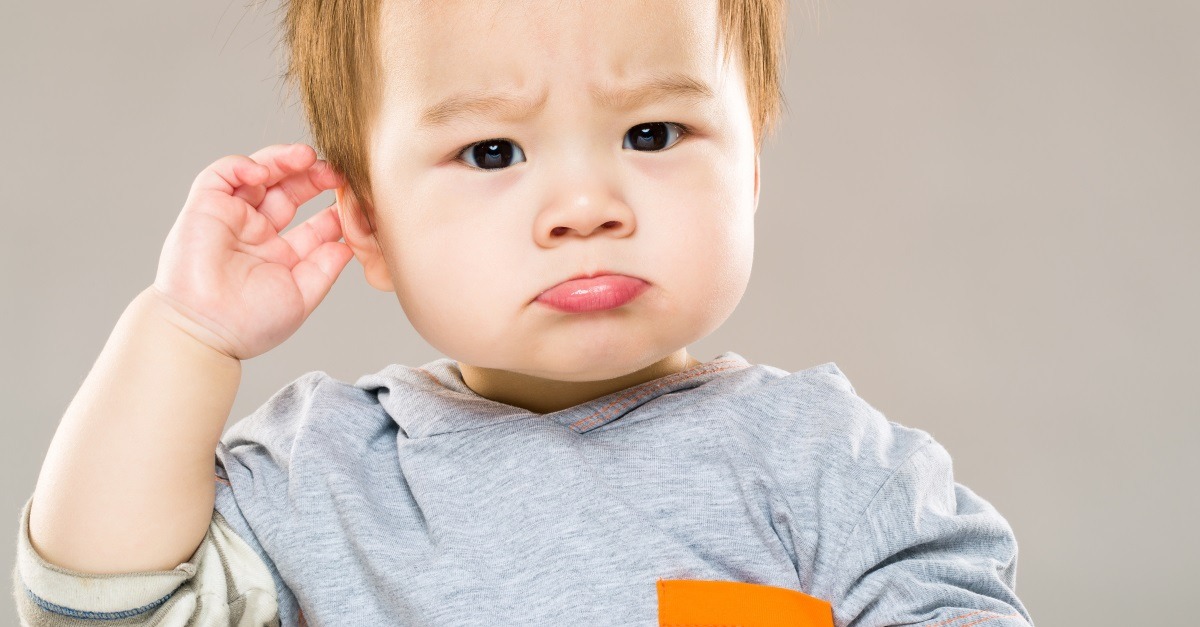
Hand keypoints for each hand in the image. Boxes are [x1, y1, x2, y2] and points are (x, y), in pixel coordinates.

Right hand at [149, 143, 353, 359]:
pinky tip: (265, 171)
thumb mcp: (302, 296)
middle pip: (290, 192)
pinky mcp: (204, 207)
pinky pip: (222, 174)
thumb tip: (348, 244)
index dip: (335, 209)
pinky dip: (243, 164)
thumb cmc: (249, 324)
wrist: (206, 332)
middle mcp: (257, 234)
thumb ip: (325, 268)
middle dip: (313, 177)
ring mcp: (231, 218)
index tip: (354, 200)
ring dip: (284, 161)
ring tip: (308, 157)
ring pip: (260, 175)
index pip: (313, 223)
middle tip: (336, 172)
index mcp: (281, 255)